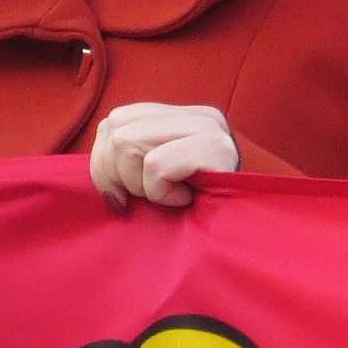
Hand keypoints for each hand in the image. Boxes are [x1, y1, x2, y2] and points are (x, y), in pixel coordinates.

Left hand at [90, 104, 240, 210]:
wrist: (247, 232)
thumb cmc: (200, 209)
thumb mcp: (163, 176)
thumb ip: (133, 159)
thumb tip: (101, 175)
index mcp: (181, 116)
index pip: (116, 120)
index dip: (104, 163)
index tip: (121, 195)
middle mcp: (197, 115)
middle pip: (116, 130)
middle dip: (115, 175)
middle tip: (144, 199)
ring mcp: (209, 128)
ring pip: (128, 144)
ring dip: (141, 185)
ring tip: (169, 196)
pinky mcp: (216, 148)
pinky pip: (156, 166)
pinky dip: (161, 193)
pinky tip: (184, 199)